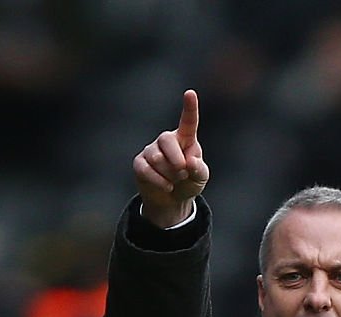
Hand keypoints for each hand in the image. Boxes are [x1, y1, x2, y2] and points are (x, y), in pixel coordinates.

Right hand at [133, 89, 209, 227]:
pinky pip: (147, 170)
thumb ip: (199, 169)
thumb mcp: (200, 178)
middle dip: (177, 161)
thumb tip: (190, 162)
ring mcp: (151, 150)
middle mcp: (167, 140)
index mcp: (185, 138)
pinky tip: (167, 186)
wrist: (172, 200)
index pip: (188, 121)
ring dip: (170, 174)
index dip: (189, 108)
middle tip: (183, 173)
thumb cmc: (189, 182)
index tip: (190, 93)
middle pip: (166, 140)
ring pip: (157, 158)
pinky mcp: (140, 163)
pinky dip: (160, 181)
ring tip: (175, 180)